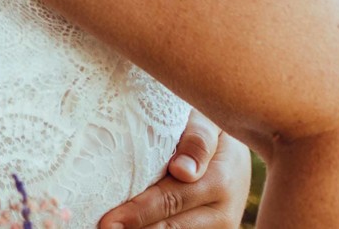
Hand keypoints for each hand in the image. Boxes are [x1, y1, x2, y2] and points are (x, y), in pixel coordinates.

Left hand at [98, 111, 252, 228]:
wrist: (235, 151)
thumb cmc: (210, 126)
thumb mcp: (208, 121)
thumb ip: (198, 139)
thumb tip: (183, 170)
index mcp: (221, 180)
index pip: (173, 199)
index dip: (140, 211)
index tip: (110, 220)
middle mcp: (223, 212)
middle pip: (171, 226)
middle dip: (135, 227)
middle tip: (104, 227)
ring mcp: (219, 228)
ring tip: (111, 227)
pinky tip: (131, 226)